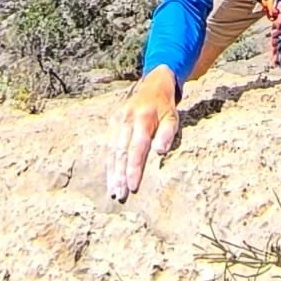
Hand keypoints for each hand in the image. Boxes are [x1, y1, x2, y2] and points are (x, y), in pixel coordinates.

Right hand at [106, 65, 179, 202]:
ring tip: (113, 191)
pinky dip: (108, 162)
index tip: (133, 187)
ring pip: (111, 150)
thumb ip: (166, 134)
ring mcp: (116, 119)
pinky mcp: (111, 121)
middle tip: (120, 195)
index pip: (136, 148)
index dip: (134, 169)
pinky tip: (109, 177)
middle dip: (119, 175)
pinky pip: (108, 145)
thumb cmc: (164, 107)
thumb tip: (160, 153)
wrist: (153, 84)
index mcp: (143, 118)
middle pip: (121, 151)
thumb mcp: (172, 117)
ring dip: (111, 172)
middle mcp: (126, 118)